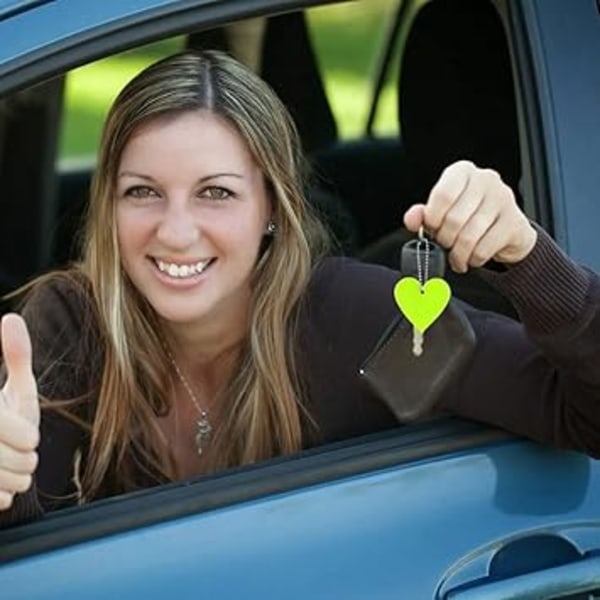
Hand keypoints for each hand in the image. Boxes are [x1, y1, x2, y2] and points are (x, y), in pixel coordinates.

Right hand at [0, 314, 39, 510]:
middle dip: (24, 459)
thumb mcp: (12, 388)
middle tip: (14, 451)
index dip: (27, 436)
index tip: (22, 433)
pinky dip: (0, 496)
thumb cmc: (5, 420)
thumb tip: (10, 318)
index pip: (23, 436)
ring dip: (13, 479)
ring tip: (3, 464)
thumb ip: (15, 355)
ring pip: (10, 484)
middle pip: (21, 462)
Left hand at [403, 160, 536, 272]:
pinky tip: (472, 258)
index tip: (432, 229)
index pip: (443, 194)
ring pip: (469, 236)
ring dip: (458, 254)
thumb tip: (411, 220)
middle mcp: (485, 180)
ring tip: (457, 257)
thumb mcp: (442, 212)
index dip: (433, 218)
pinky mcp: (514, 222)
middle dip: (445, 239)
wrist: (506, 228)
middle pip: (455, 218)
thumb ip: (424, 215)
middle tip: (445, 245)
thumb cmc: (470, 216)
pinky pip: (484, 248)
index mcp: (462, 172)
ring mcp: (503, 199)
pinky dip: (473, 259)